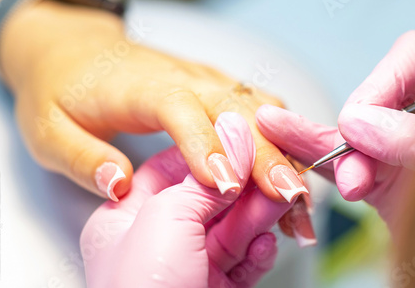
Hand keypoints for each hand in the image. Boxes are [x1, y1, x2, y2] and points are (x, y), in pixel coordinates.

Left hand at [0, 0, 305, 202]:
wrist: (80, 53)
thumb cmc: (63, 90)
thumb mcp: (48, 130)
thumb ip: (82, 157)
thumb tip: (118, 184)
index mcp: (144, 88)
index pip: (182, 112)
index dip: (207, 147)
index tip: (227, 187)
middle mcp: (186, 80)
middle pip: (237, 111)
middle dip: (267, 155)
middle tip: (291, 199)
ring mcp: (208, 81)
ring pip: (261, 109)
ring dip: (285, 151)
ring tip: (299, 200)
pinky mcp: (219, 89)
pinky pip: (262, 111)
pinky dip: (282, 142)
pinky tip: (291, 175)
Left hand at [80, 112, 303, 286]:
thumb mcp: (161, 224)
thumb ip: (199, 183)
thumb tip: (235, 142)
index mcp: (125, 211)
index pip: (172, 162)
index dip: (213, 149)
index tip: (246, 145)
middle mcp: (155, 232)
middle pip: (212, 190)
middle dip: (251, 181)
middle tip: (279, 172)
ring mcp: (184, 258)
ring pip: (233, 221)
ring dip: (263, 211)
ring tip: (288, 198)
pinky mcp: (211, 281)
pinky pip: (241, 257)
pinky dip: (259, 249)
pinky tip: (270, 240)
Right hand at [256, 31, 414, 227]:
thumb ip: (411, 140)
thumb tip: (358, 123)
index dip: (385, 79)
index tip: (366, 117)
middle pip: (372, 97)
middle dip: (353, 130)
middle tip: (352, 163)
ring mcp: (394, 150)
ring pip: (346, 133)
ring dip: (322, 145)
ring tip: (279, 132)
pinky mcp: (374, 180)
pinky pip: (334, 162)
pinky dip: (307, 153)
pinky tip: (277, 134)